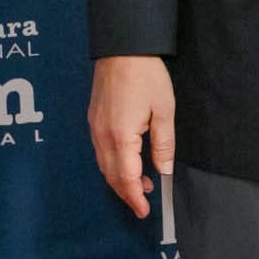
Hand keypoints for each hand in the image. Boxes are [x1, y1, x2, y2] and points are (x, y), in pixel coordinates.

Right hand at [88, 56, 174, 218]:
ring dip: (119, 179)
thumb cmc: (146, 76)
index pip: (126, 177)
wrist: (123, 48)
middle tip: (143, 203)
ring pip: (103, 165)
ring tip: (141, 184)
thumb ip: (163, 143)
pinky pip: (100, 151)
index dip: (134, 197)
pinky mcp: (93, 119)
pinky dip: (112, 164)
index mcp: (121, 136)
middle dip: (126, 192)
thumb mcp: (164, 110)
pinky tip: (128, 162)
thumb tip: (163, 170)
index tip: (143, 211)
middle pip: (111, 175)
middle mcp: (102, 135)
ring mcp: (95, 127)